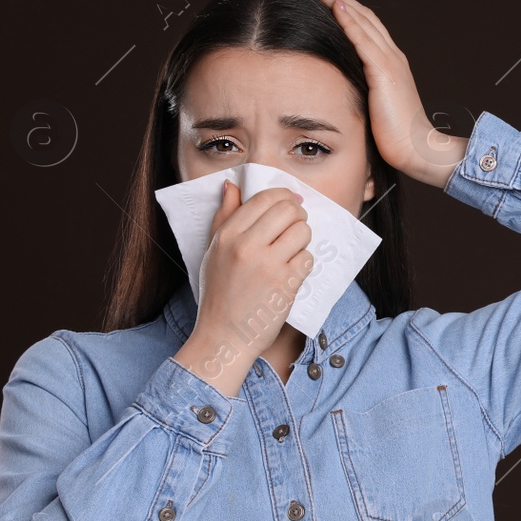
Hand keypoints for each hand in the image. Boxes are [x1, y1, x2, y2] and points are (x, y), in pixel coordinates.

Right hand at [173, 179, 311, 396]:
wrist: (224, 336)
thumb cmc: (219, 293)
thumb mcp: (213, 251)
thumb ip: (224, 216)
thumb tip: (232, 185)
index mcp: (227, 234)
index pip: (265, 198)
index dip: (284, 197)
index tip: (289, 204)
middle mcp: (246, 246)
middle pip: (289, 210)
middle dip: (298, 216)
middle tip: (294, 227)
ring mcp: (267, 265)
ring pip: (303, 231)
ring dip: (302, 240)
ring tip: (291, 252)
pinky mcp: (285, 284)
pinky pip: (308, 258)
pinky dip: (304, 264)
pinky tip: (291, 273)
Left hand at [310, 0, 465, 188]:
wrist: (418, 149)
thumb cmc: (397, 138)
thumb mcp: (377, 109)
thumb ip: (366, 93)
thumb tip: (345, 91)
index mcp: (392, 66)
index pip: (369, 29)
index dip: (351, 10)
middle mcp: (393, 58)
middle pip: (365, 18)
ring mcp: (390, 63)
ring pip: (363, 23)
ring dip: (340, 2)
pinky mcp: (384, 73)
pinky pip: (363, 40)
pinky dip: (349, 21)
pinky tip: (336, 6)